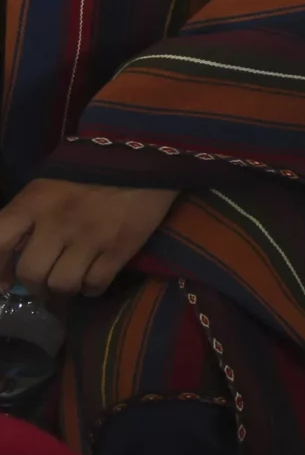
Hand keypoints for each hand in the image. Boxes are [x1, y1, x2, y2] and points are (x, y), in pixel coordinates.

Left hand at [0, 180, 178, 296]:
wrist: (140, 164)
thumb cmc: (88, 175)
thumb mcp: (47, 187)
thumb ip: (28, 217)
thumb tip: (16, 255)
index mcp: (34, 202)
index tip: (5, 283)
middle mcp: (57, 222)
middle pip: (32, 272)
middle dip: (36, 286)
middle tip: (44, 286)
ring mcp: (89, 237)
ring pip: (63, 284)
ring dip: (63, 290)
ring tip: (70, 284)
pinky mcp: (119, 248)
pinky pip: (95, 284)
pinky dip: (90, 290)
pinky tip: (92, 282)